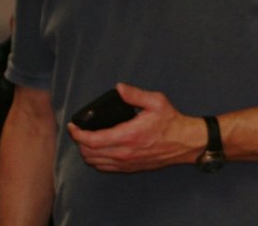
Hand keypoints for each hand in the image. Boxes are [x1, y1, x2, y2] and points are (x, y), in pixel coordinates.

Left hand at [67, 83, 205, 172]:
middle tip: (78, 130)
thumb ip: (135, 94)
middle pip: (89, 153)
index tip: (72, 126)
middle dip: (79, 142)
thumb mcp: (156, 101)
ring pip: (95, 162)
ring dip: (86, 152)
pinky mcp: (130, 168)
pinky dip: (96, 160)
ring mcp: (126, 163)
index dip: (77, 134)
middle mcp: (124, 153)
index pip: (92, 140)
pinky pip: (105, 168)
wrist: (185, 143)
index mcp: (127, 136)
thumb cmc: (171, 122)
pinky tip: (98, 150)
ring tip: (86, 139)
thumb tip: (119, 88)